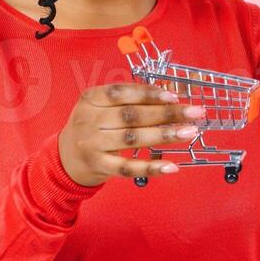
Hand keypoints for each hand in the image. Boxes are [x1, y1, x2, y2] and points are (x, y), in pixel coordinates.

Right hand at [58, 82, 207, 185]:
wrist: (65, 158)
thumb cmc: (93, 127)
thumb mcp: (102, 107)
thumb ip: (131, 100)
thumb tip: (171, 94)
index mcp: (90, 99)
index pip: (122, 92)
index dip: (149, 94)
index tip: (174, 97)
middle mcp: (88, 120)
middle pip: (132, 115)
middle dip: (166, 113)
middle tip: (194, 113)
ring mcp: (92, 144)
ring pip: (132, 139)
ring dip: (164, 135)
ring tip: (189, 132)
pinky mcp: (98, 166)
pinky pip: (128, 168)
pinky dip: (151, 167)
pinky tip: (172, 166)